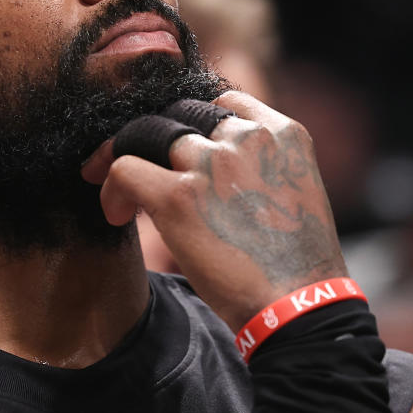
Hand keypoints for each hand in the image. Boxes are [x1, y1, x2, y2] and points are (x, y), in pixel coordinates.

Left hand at [81, 90, 347, 330]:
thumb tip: (211, 170)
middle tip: (133, 166)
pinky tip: (118, 214)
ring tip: (121, 195)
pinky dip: (112, 189)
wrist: (299, 309)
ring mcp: (212, 162)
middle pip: (178, 113)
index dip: (190, 126)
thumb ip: (260, 168)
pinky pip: (125, 168)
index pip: (221, 103)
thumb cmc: (295, 267)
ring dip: (124, 157)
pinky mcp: (179, 195)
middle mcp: (248, 137)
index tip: (175, 154)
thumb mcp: (293, 194)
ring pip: (146, 132)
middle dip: (152, 138)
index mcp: (283, 134)